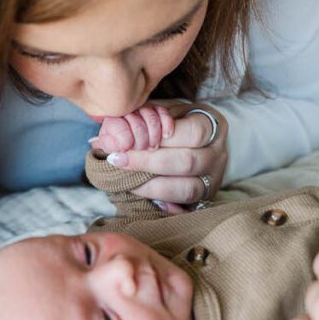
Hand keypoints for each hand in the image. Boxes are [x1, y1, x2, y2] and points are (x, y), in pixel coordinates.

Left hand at [89, 100, 227, 212]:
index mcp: (211, 124)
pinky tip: (143, 196)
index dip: (159, 137)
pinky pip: (184, 207)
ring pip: (187, 189)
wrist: (204, 142)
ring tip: (126, 181)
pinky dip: (162, 204)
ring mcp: (214, 179)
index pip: (191, 132)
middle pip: (187, 162)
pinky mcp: (205, 199)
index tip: (129, 141)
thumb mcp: (166, 111)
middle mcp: (217, 154)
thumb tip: (101, 138)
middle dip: (148, 163)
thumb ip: (141, 118)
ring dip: (151, 187)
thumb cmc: (179, 123)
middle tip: (118, 161)